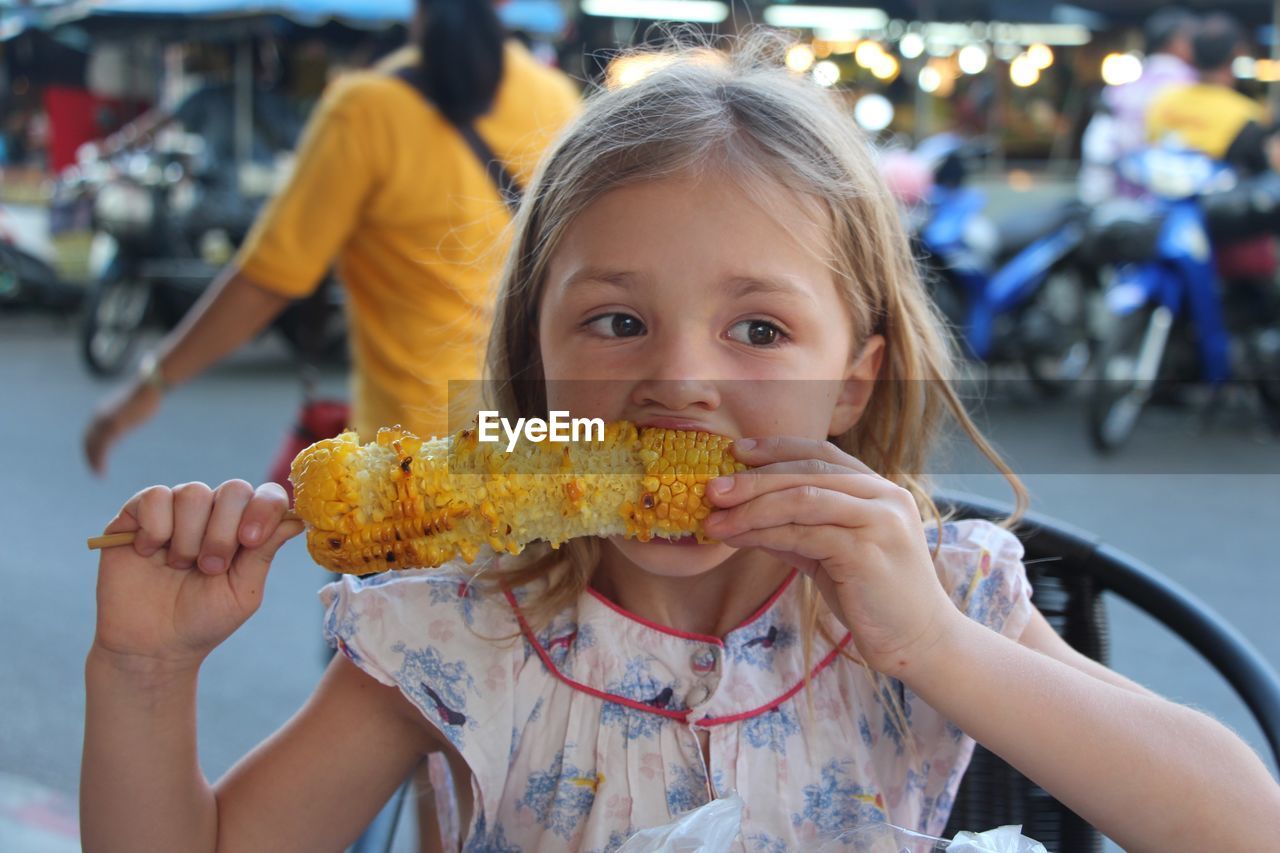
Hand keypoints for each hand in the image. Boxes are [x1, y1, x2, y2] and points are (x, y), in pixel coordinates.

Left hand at [84, 378, 160, 474]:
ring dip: (94, 462)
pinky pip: (101, 449)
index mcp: (102, 412)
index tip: (95, 460)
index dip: (91, 448)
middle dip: (90, 457)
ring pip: (92, 447)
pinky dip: (99, 462)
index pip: (90, 433)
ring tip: (98, 475)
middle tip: (96, 471)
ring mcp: (104, 422)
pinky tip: (101, 472)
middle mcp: (99, 417)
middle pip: (88, 441)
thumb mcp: (133, 406)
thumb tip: (132, 415)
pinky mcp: (113, 427)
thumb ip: (128, 414)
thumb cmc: (147, 394)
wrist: (149, 386)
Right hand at [91, 480, 301, 676]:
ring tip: (181, 567)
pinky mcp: (136, 516)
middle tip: (211, 568)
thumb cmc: (202, 621)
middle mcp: (212, 513)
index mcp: (244, 528)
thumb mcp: (242, 591)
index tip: (250, 540)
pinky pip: (154, 497)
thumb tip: (297, 520)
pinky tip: (150, 553)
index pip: (267, 495)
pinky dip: (156, 527)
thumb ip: (264, 553)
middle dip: (224, 532)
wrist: (151, 646)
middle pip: (233, 489)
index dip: (265, 509)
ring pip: (193, 492)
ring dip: (189, 537)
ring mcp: (175, 511)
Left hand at [702, 436, 960, 678]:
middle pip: (808, 472)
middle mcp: (884, 496)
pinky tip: (739, 540)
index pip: (822, 453)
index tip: (735, 451)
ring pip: (803, 499)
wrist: (918, 641)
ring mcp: (879, 521)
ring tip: (716, 520)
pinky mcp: (867, 553)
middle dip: (753, 479)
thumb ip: (795, 530)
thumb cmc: (872, 596)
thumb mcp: (829, 554)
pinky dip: (766, 534)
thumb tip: (740, 516)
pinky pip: (805, 534)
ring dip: (752, 508)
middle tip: (712, 489)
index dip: (776, 448)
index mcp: (878, 489)